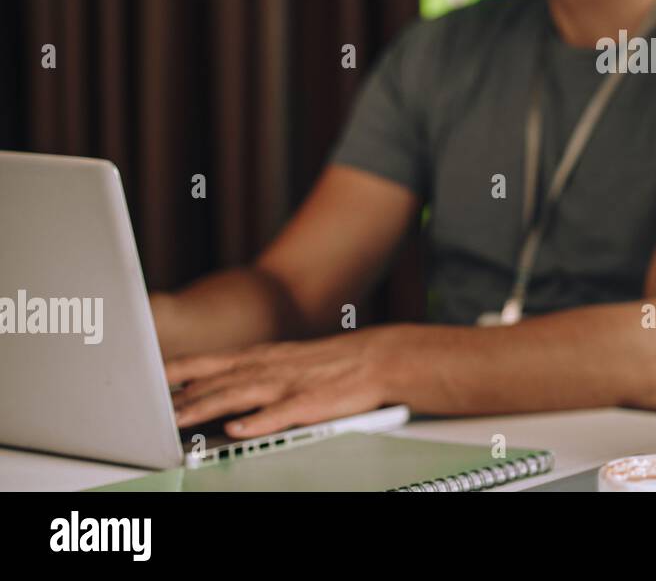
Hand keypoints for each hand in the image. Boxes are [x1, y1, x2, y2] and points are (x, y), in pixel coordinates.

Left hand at [166, 326, 401, 438]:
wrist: (379, 357)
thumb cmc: (329, 364)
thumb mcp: (283, 360)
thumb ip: (246, 373)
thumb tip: (207, 389)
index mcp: (261, 356)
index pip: (209, 361)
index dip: (176, 369)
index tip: (144, 377)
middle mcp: (270, 366)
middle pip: (219, 380)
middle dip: (183, 395)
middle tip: (150, 410)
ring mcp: (290, 383)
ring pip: (242, 394)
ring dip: (208, 406)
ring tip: (180, 420)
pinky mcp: (312, 402)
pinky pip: (281, 413)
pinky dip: (258, 421)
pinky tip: (238, 430)